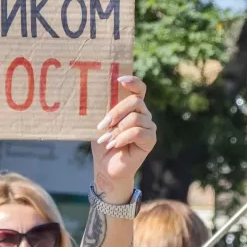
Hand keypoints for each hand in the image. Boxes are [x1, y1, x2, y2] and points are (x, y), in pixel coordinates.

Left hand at [90, 76, 155, 197]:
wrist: (106, 167)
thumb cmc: (102, 143)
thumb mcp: (101, 124)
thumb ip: (104, 110)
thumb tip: (95, 96)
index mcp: (132, 106)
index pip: (139, 88)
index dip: (132, 81)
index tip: (118, 80)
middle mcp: (143, 113)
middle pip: (135, 101)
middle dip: (116, 112)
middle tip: (102, 125)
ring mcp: (149, 126)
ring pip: (136, 118)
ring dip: (117, 129)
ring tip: (105, 139)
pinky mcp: (150, 140)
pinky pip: (138, 132)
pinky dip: (123, 138)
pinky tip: (114, 145)